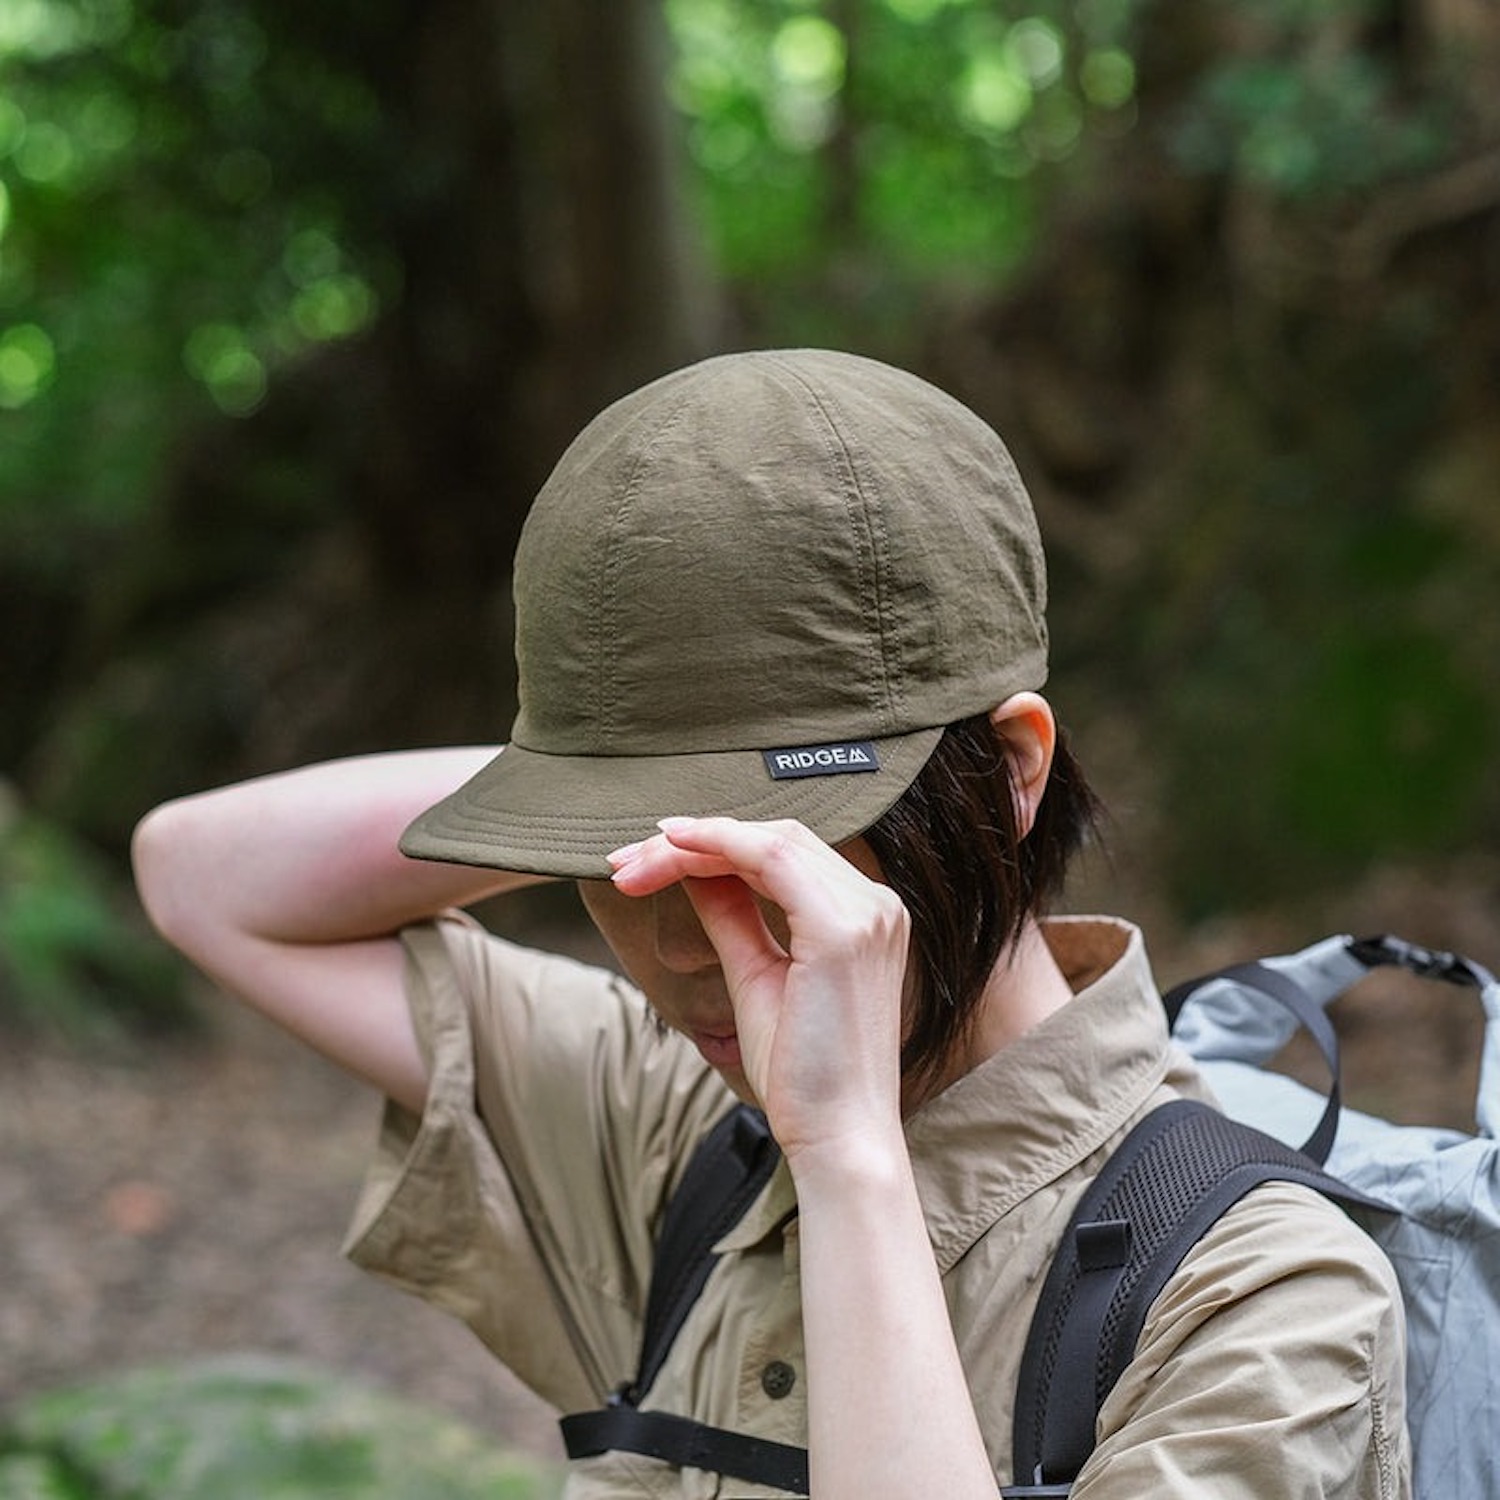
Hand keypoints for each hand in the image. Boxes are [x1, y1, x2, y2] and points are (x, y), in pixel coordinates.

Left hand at [608, 817, 910, 1159]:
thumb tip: (694, 873)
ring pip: (769, 840)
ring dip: (693, 843)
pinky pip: (772, 859)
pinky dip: (719, 844)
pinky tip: (672, 849)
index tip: (646, 862)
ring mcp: (865, 913)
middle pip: (774, 838)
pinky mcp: (842, 930)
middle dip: (693, 840)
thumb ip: (733, 919)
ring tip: (634, 866)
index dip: (711, 845)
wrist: (839, 1140)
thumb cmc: (804, 1077)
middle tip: (626, 862)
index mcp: (863, 916)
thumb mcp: (756, 978)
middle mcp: (875, 904)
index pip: (781, 855)